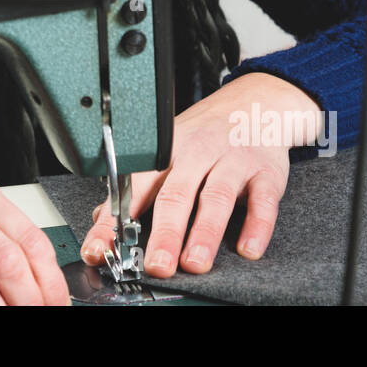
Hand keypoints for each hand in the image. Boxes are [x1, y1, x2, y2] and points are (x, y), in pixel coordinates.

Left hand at [80, 72, 322, 277]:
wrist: (254, 102)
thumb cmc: (205, 133)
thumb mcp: (168, 149)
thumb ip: (138, 187)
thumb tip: (102, 218)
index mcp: (166, 152)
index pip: (134, 187)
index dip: (115, 219)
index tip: (100, 248)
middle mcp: (197, 153)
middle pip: (176, 193)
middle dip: (165, 232)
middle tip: (158, 264)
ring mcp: (233, 160)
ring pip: (216, 196)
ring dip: (205, 232)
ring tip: (195, 262)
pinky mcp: (266, 171)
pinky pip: (262, 199)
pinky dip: (256, 225)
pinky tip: (247, 249)